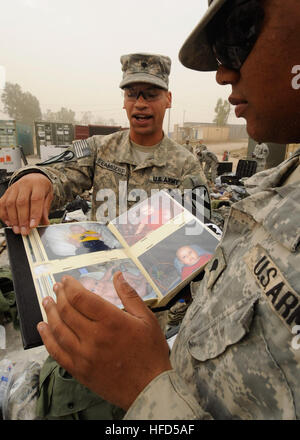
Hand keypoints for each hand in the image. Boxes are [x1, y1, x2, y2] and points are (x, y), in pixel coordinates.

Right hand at [0, 173, 52, 234]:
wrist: (33, 177)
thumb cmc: (41, 187)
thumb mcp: (48, 196)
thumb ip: (45, 209)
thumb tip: (44, 222)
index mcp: (38, 184)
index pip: (35, 199)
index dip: (34, 213)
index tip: (33, 225)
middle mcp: (25, 185)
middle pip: (21, 202)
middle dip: (23, 219)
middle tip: (25, 231)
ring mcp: (14, 188)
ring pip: (10, 203)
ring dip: (13, 219)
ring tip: (17, 229)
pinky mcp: (7, 192)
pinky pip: (2, 203)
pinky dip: (4, 214)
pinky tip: (9, 222)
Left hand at [37, 272, 171, 410]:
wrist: (149, 388)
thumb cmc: (150, 352)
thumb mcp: (146, 319)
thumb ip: (130, 295)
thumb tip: (118, 275)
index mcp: (112, 321)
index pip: (81, 298)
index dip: (70, 286)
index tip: (67, 280)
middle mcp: (95, 337)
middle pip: (67, 311)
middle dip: (59, 295)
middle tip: (56, 287)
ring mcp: (84, 355)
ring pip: (58, 329)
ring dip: (50, 312)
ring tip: (47, 302)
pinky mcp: (79, 370)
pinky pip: (56, 352)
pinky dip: (46, 338)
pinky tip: (42, 327)